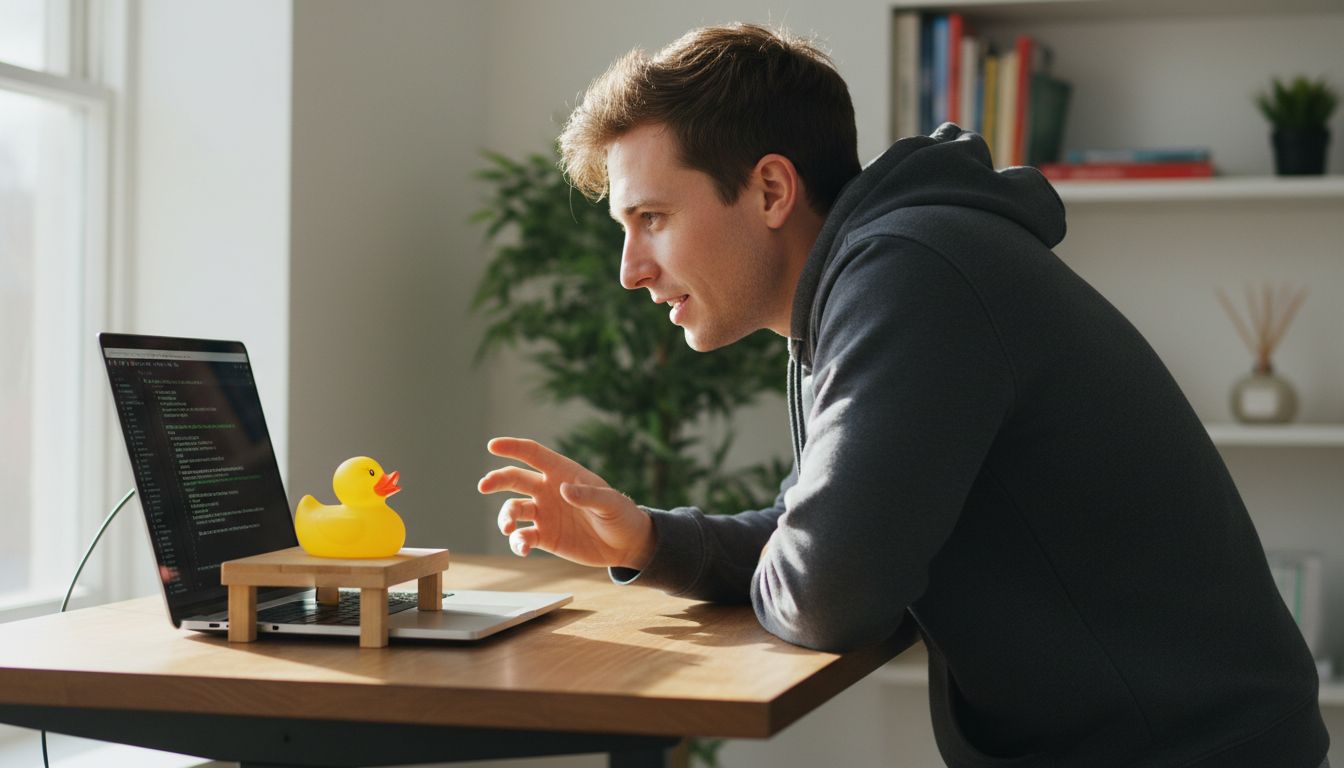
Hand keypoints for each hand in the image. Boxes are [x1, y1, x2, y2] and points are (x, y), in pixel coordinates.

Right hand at [478, 437, 654, 569]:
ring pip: (513, 510)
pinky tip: (522, 547)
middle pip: (515, 479)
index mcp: (563, 473)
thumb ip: (588, 495)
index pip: (533, 455)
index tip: (493, 446)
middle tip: (483, 485)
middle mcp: (548, 491)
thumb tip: (563, 490)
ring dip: (505, 517)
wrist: (626, 544)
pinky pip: (523, 537)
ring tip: (508, 528)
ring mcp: (544, 514)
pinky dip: (518, 542)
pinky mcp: (545, 538)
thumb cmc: (621, 515)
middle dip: (497, 480)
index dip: (513, 448)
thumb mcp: (610, 503)